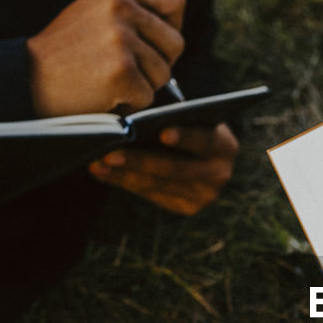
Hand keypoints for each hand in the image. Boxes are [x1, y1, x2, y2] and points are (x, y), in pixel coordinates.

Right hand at [27, 0, 186, 116]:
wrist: (23, 79)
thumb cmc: (63, 54)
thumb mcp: (94, 14)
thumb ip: (132, 14)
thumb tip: (173, 33)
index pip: (175, 2)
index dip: (170, 28)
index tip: (152, 43)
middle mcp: (121, 7)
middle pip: (175, 43)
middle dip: (158, 63)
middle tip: (126, 70)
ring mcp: (121, 39)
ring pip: (163, 73)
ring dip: (141, 86)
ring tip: (107, 81)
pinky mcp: (121, 71)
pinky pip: (147, 97)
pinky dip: (129, 104)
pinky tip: (102, 95)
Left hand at [89, 123, 236, 214]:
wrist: (195, 150)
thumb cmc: (183, 121)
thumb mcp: (185, 116)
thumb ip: (169, 115)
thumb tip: (130, 115)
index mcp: (225, 146)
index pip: (206, 140)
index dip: (186, 137)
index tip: (163, 133)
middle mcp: (220, 174)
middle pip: (177, 169)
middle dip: (141, 161)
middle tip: (110, 153)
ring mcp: (204, 195)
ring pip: (158, 185)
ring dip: (124, 174)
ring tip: (97, 162)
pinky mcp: (186, 207)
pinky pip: (150, 194)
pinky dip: (124, 182)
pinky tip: (102, 172)